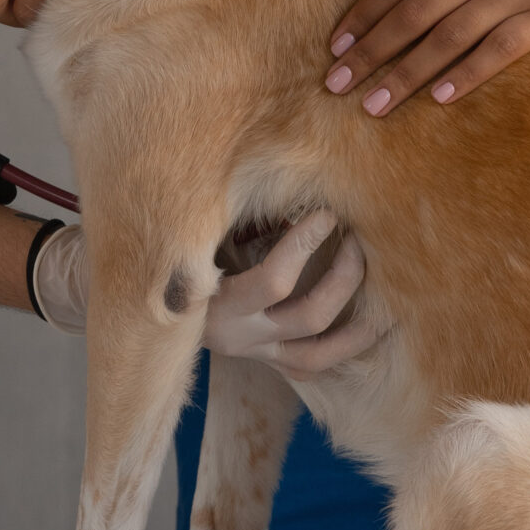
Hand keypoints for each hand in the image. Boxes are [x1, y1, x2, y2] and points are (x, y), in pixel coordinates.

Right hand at [34, 211, 381, 371]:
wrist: (142, 303)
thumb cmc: (172, 247)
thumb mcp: (194, 229)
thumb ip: (230, 210)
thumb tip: (280, 159)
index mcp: (214, 303)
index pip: (275, 281)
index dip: (307, 244)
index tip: (327, 212)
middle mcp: (237, 337)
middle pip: (309, 317)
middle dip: (344, 276)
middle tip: (358, 242)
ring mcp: (255, 354)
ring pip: (320, 355)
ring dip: (360, 329)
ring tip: (387, 299)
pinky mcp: (266, 362)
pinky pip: (312, 369)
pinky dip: (343, 352)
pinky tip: (371, 331)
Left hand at [325, 0, 529, 116]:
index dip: (364, 15)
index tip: (336, 46)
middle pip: (415, 14)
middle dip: (371, 53)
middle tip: (337, 84)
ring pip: (450, 38)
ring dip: (408, 74)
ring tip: (374, 105)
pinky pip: (500, 49)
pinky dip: (468, 73)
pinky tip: (438, 97)